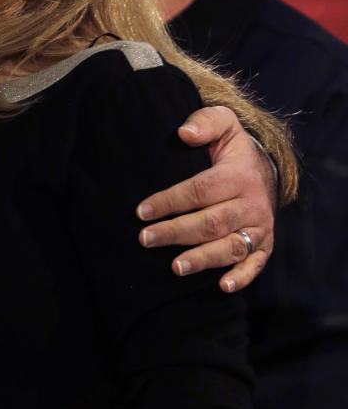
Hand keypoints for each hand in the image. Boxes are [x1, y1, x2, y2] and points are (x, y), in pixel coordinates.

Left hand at [135, 105, 275, 291]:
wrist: (267, 170)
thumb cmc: (232, 151)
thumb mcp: (224, 126)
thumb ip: (205, 122)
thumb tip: (184, 133)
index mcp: (239, 175)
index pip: (200, 191)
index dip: (170, 201)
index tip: (141, 211)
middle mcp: (252, 204)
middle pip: (211, 222)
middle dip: (176, 232)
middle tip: (145, 239)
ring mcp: (260, 227)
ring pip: (231, 247)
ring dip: (203, 259)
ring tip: (175, 267)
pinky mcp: (265, 245)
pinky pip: (255, 264)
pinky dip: (241, 277)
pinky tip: (221, 286)